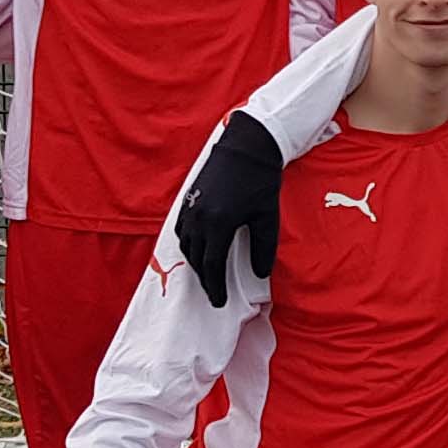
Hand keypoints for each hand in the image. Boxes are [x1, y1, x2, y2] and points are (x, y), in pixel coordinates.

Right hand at [170, 111, 283, 304]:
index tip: (220, 301)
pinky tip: (197, 248)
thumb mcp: (267, 218)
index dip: (215, 287)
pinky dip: (187, 244)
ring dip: (195, 262)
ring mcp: (190, 207)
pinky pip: (180, 229)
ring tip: (208, 274)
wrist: (247, 147)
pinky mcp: (188, 198)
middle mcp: (199, 218)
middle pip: (196, 259)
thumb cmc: (261, 181)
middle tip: (214, 293)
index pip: (212, 266)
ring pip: (186, 245)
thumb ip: (263, 249)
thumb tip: (260, 274)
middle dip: (205, 279)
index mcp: (219, 224)